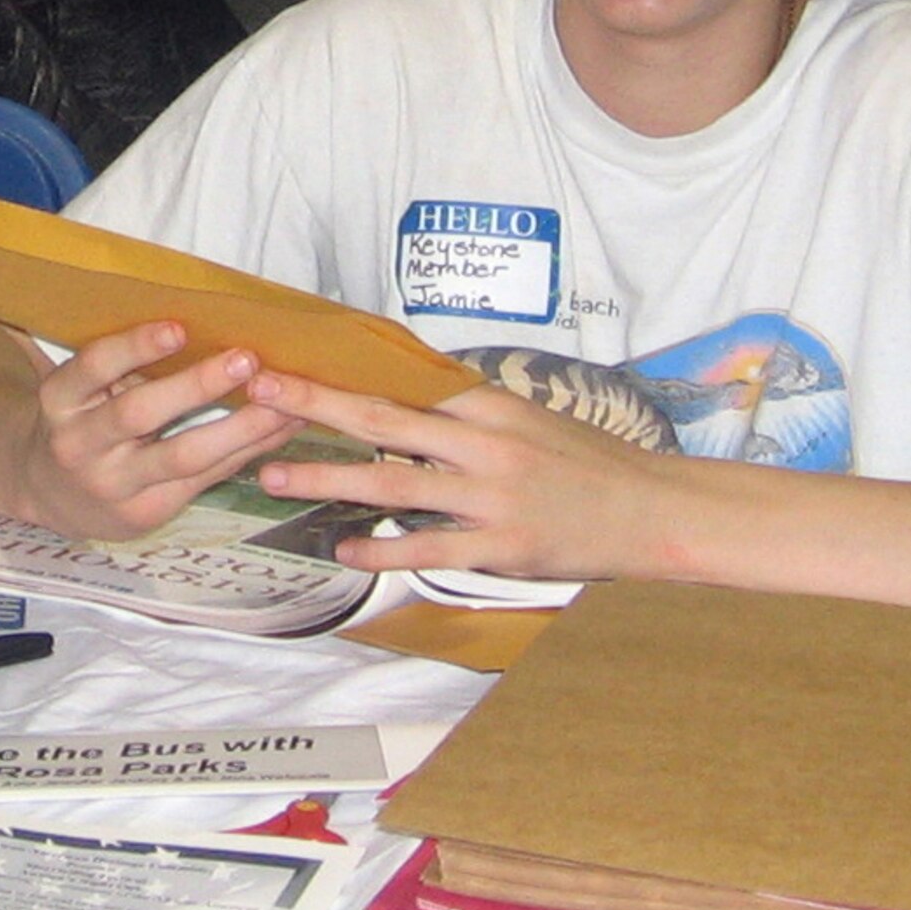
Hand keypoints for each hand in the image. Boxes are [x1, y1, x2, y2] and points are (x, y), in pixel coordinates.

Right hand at [16, 322, 307, 539]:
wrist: (52, 495)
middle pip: (139, 414)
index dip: (135, 346)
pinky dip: (248, 450)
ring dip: (241, 427)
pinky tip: (282, 428)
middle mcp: (79, 444)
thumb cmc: (86, 419)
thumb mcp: (84, 388)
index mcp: (61, 399)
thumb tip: (207, 317)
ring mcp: (113, 484)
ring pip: (184, 456)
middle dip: (196, 386)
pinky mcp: (145, 512)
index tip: (179, 327)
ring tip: (284, 401)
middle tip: (246, 360)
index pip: (94, 367)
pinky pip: (205, 477)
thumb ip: (125, 362)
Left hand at [245, 369, 685, 582]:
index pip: (404, 384)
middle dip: (316, 404)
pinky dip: (383, 547)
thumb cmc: (590, 466)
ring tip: (275, 474)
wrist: (651, 511)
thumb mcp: (532, 422)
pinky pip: (429, 547)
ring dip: (327, 476)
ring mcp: (492, 497)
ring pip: (393, 482)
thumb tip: (412, 404)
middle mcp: (486, 444)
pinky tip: (343, 548)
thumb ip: (472, 417)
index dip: (344, 374)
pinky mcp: (501, 547)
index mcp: (492, 407)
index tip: (294, 362)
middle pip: (385, 419)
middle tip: (259, 392)